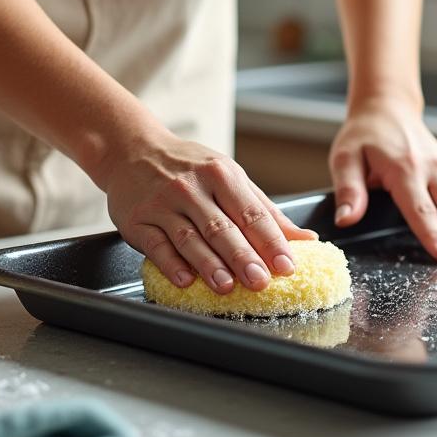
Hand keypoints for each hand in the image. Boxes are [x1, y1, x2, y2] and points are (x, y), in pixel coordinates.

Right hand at [103, 130, 316, 291]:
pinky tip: (184, 279)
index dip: (271, 241)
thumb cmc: (188, 167)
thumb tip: (305, 239)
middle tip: (260, 281)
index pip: (251, 212)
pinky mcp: (137, 221)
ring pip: (189, 238)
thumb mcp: (229, 176)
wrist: (131, 150)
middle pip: (221, 228)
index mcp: (221, 174)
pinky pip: (156, 246)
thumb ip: (265, 210)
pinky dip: (170, 264)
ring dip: (209, 265)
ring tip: (227, 286)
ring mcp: (162, 204)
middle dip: (243, 257)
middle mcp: (191, 188)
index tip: (286, 265)